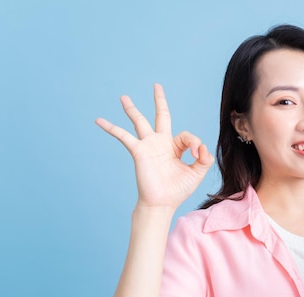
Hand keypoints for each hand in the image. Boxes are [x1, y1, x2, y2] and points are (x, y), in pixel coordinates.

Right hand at [95, 84, 213, 209]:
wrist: (162, 203)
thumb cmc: (178, 190)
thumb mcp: (197, 173)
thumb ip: (204, 158)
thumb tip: (202, 146)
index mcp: (174, 147)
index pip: (186, 136)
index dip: (194, 143)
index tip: (197, 154)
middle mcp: (161, 143)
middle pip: (161, 116)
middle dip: (159, 101)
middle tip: (156, 85)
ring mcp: (148, 146)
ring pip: (140, 122)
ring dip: (132, 109)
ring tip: (123, 97)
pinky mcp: (138, 151)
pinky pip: (123, 136)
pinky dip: (111, 128)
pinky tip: (99, 120)